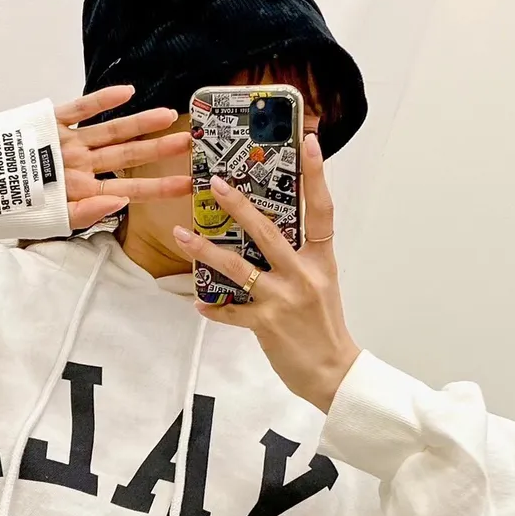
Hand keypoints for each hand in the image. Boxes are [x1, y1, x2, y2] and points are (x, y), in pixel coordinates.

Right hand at [55, 85, 191, 230]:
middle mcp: (82, 164)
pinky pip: (81, 108)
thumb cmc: (13, 205)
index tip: (187, 184)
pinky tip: (126, 92)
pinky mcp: (52, 122)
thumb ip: (86, 213)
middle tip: (187, 143)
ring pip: (111, 130)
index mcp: (83, 190)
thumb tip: (121, 203)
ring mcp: (69, 143)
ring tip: (168, 115)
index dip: (159, 187)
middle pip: (127, 156)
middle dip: (158, 149)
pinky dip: (102, 100)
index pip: (129, 189)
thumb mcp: (52, 219)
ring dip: (140, 122)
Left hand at [172, 134, 360, 412]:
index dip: (316, 176)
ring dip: (206, 251)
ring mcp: (285, 299)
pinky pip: (232, 312)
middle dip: (240, 206)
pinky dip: (215, 309)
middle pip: (269, 231)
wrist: (332, 372)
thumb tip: (268, 236)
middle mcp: (304, 274)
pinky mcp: (267, 324)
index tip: (310, 142)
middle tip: (217, 184)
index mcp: (321, 260)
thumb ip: (299, 259)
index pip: (322, 210)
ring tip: (182, 236)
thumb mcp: (321, 284)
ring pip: (239, 268)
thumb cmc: (324, 327)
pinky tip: (200, 305)